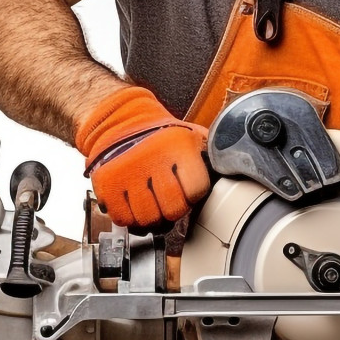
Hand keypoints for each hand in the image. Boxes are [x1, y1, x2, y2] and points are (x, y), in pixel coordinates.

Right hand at [76, 87, 211, 229]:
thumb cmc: (160, 135)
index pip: (197, 190)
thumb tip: (232, 169)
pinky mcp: (107, 183)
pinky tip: (133, 204)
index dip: (193, 195)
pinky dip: (129, 218)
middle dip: (173, 209)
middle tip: (168, 198)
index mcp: (179, 145)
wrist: (120, 121)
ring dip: (151, 216)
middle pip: (173, 209)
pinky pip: (122, 219)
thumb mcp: (190, 135)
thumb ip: (208, 155)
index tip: (188, 189)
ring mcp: (127, 171)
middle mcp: (153, 158)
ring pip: (148, 218)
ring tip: (150, 201)